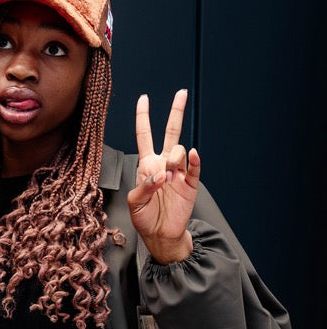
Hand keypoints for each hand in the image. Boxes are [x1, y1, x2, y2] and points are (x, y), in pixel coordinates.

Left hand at [127, 89, 199, 263]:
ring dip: (173, 160)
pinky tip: (192, 156)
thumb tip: (161, 175)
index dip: (143, 117)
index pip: (145, 135)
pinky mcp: (191, 184)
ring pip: (180, 151)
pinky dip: (194, 160)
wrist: (160, 234)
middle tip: (181, 93)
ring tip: (167, 179)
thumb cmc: (144, 217)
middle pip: (171, 133)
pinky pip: (195, 167)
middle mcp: (164, 164)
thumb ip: (144, 185)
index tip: (143, 99)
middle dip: (176, 112)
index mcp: (147, 164)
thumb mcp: (134, 202)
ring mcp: (179, 173)